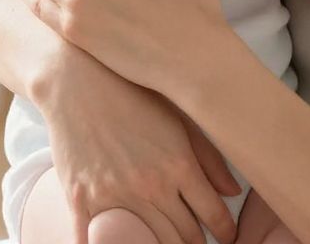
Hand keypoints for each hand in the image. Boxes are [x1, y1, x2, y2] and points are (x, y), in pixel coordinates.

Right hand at [36, 46, 241, 243]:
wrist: (76, 81)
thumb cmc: (132, 96)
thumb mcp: (178, 119)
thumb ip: (209, 157)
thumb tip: (233, 192)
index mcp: (178, 165)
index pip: (214, 216)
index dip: (225, 231)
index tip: (226, 235)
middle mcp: (149, 185)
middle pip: (184, 236)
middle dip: (196, 241)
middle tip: (197, 240)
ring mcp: (113, 195)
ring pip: (150, 242)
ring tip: (168, 241)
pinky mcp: (81, 200)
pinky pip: (95, 243)